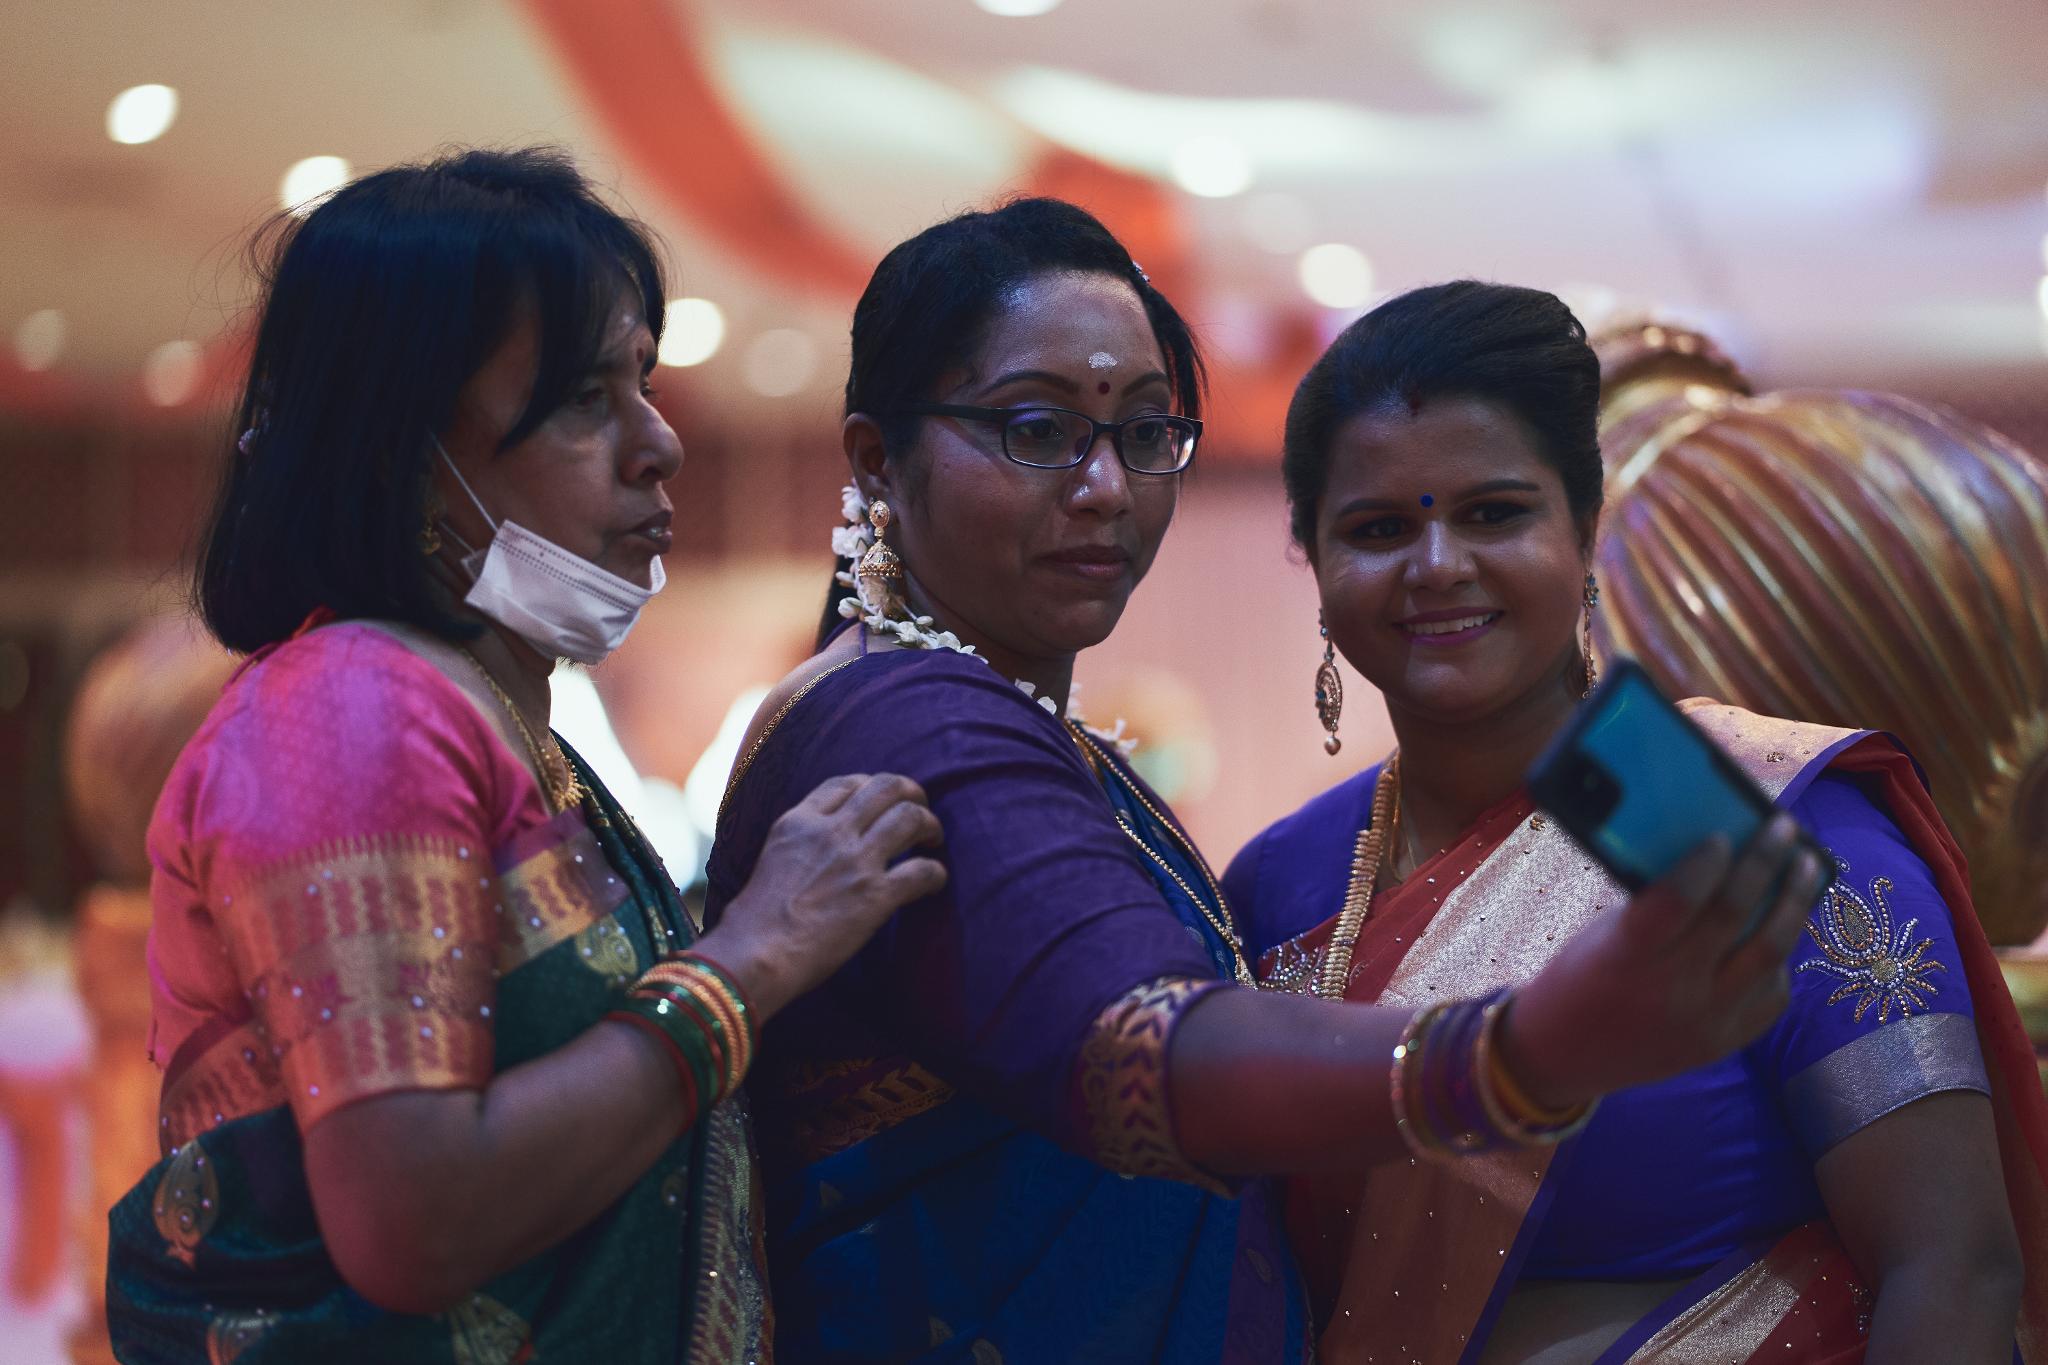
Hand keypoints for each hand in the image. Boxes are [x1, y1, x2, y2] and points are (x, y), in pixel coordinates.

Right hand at [697, 773, 946, 1019]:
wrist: (756, 954)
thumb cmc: (754, 921)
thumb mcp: (771, 858)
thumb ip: (799, 842)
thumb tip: (820, 849)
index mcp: (800, 821)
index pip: (846, 783)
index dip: (872, 786)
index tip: (882, 801)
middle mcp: (830, 832)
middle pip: (886, 787)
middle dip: (911, 793)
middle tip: (920, 809)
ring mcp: (855, 861)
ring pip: (911, 818)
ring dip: (930, 825)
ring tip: (933, 840)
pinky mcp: (875, 896)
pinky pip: (922, 871)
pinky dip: (935, 874)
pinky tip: (934, 882)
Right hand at [1501, 812, 1824, 1109]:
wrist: (1565, 1058)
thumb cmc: (1575, 982)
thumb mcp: (1599, 938)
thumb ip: (1651, 907)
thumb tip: (1710, 861)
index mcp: (1626, 957)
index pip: (1677, 900)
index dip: (1704, 863)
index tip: (1721, 836)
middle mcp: (1672, 991)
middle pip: (1734, 916)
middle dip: (1766, 863)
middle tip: (1784, 829)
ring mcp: (1705, 1021)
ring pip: (1770, 953)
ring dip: (1795, 903)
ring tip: (1807, 868)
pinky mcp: (1724, 1044)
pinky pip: (1773, 995)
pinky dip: (1780, 958)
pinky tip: (1781, 931)